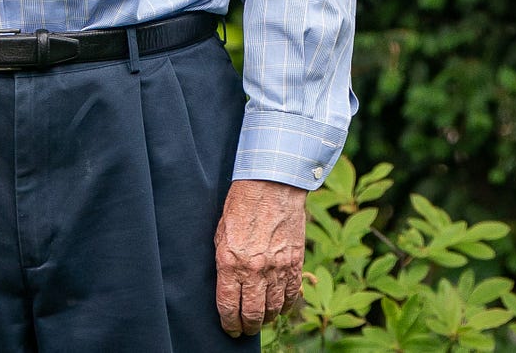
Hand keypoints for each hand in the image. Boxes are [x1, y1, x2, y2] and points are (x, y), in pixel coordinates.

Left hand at [213, 178, 307, 336]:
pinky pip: (292, 295)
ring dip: (266, 318)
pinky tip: (279, 307)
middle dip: (247, 326)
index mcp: (230, 261)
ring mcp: (277, 268)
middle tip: (244, 330)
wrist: (271, 185)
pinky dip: (286, 305)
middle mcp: (254, 270)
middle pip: (252, 313)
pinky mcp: (294, 263)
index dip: (228, 323)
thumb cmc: (241, 205)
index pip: (228, 305)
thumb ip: (224, 260)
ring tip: (260, 319)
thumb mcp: (221, 232)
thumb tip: (226, 285)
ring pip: (273, 308)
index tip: (229, 329)